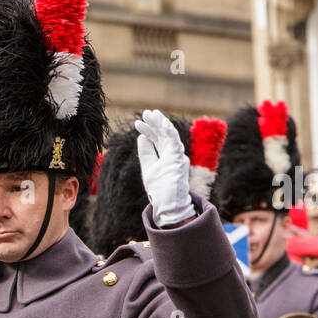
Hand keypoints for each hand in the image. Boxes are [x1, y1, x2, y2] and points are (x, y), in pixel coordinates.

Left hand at [135, 110, 192, 227]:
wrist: (167, 204)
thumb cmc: (160, 188)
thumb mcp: (148, 168)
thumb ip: (146, 153)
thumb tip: (142, 137)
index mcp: (165, 156)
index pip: (157, 139)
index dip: (148, 130)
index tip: (138, 123)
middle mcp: (173, 154)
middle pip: (163, 134)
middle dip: (154, 122)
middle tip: (146, 112)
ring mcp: (177, 156)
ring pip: (170, 135)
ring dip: (161, 123)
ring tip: (152, 114)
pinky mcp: (179, 159)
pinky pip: (175, 142)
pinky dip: (169, 131)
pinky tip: (162, 123)